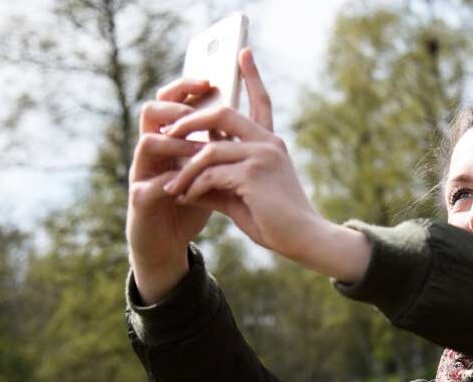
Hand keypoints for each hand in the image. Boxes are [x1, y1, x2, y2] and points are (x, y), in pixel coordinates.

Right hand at [126, 78, 213, 301]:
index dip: (186, 87)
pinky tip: (187, 187)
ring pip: (147, 142)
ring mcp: (142, 173)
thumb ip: (221, 147)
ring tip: (201, 151)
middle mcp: (153, 151)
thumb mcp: (212, 170)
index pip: (172, 102)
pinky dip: (169, 184)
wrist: (169, 241)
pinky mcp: (140, 200)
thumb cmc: (192, 201)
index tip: (210, 79)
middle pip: (153, 111)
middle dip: (176, 106)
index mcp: (171, 140)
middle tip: (200, 109)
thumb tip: (246, 119)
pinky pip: (147, 185)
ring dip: (176, 145)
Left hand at [157, 49, 370, 283]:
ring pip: (209, 149)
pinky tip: (186, 198)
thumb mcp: (243, 195)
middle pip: (223, 114)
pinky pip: (211, 173)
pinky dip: (193, 186)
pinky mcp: (253, 174)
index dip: (252, 76)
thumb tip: (186, 178)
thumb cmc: (276, 221)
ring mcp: (262, 156)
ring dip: (185, 169)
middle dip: (190, 121)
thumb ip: (218, 180)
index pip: (260, 102)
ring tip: (172, 186)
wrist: (305, 239)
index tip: (243, 52)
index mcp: (271, 144)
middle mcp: (269, 143)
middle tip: (167, 134)